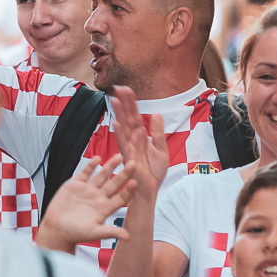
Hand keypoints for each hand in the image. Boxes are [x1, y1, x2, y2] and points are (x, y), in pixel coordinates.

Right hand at [35, 156, 134, 251]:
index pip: (120, 197)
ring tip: (119, 157)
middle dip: (124, 174)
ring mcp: (87, 190)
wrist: (56, 229)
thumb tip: (128, 237)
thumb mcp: (94, 233)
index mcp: (105, 208)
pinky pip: (85, 173)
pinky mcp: (75, 185)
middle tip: (133, 163)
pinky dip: (91, 166)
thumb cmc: (75, 233)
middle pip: (114, 183)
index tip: (135, 182)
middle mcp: (98, 198)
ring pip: (102, 175)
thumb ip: (110, 232)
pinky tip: (98, 158)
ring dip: (110, 166)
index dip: (128, 190)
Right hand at [111, 86, 168, 200]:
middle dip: (123, 103)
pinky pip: (124, 144)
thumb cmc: (154, 172)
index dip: (131, 103)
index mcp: (140, 137)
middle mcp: (132, 140)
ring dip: (119, 113)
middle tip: (118, 87)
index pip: (135, 116)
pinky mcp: (129, 158)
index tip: (126, 89)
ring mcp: (129, 148)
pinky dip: (120, 133)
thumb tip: (156, 114)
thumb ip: (158, 132)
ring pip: (124, 127)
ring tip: (114, 100)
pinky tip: (116, 123)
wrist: (150, 189)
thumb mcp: (161, 149)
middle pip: (127, 117)